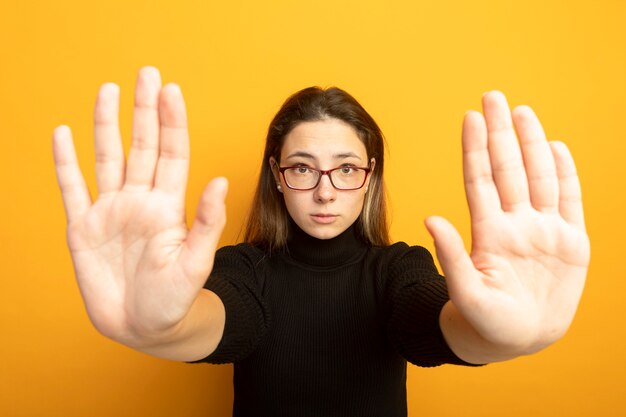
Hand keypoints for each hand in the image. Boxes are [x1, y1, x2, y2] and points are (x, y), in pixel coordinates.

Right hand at [52, 67, 227, 346]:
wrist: (144, 326)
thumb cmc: (174, 298)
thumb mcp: (195, 263)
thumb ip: (205, 222)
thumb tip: (221, 181)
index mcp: (168, 206)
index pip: (172, 154)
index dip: (172, 122)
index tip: (171, 91)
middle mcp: (140, 201)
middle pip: (142, 146)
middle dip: (144, 111)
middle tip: (146, 73)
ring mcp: (110, 211)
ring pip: (107, 158)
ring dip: (107, 125)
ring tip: (108, 90)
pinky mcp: (83, 228)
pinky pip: (72, 188)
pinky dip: (65, 162)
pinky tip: (63, 134)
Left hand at [425, 91, 589, 358]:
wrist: (517, 340)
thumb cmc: (486, 321)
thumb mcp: (466, 293)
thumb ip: (452, 256)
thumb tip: (430, 219)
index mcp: (489, 233)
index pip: (480, 180)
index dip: (476, 149)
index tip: (469, 117)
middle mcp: (515, 223)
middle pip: (507, 168)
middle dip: (501, 133)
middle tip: (493, 96)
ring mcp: (543, 230)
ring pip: (538, 176)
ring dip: (531, 144)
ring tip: (522, 112)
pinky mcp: (570, 243)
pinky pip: (570, 201)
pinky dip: (565, 174)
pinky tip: (556, 147)